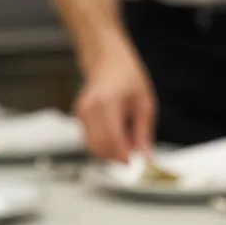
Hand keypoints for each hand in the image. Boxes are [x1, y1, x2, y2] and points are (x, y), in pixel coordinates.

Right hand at [74, 41, 154, 162]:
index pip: (112, 140)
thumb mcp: (145, 105)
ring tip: (128, 138)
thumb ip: (143, 134)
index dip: (124, 157)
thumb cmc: (127, 77)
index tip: (137, 164)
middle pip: (100, 147)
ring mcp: (81, 114)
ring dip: (111, 152)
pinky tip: (118, 133)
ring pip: (93, 146)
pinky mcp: (80, 117)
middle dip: (118, 157)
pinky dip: (105, 144)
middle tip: (135, 153)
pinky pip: (91, 139)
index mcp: (105, 104)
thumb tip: (145, 157)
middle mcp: (89, 109)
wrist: (108, 60)